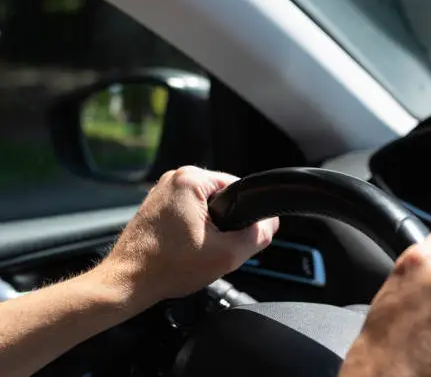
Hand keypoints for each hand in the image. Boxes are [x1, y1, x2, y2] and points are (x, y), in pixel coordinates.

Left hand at [100, 166, 278, 303]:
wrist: (128, 283)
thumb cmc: (167, 267)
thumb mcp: (228, 254)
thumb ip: (258, 235)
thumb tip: (270, 224)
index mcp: (190, 179)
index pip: (238, 187)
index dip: (245, 214)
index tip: (234, 236)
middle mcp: (173, 179)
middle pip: (221, 198)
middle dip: (225, 223)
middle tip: (213, 247)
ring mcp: (160, 192)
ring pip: (204, 207)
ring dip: (207, 228)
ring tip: (195, 250)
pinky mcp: (154, 207)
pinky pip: (186, 214)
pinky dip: (191, 231)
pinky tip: (184, 250)